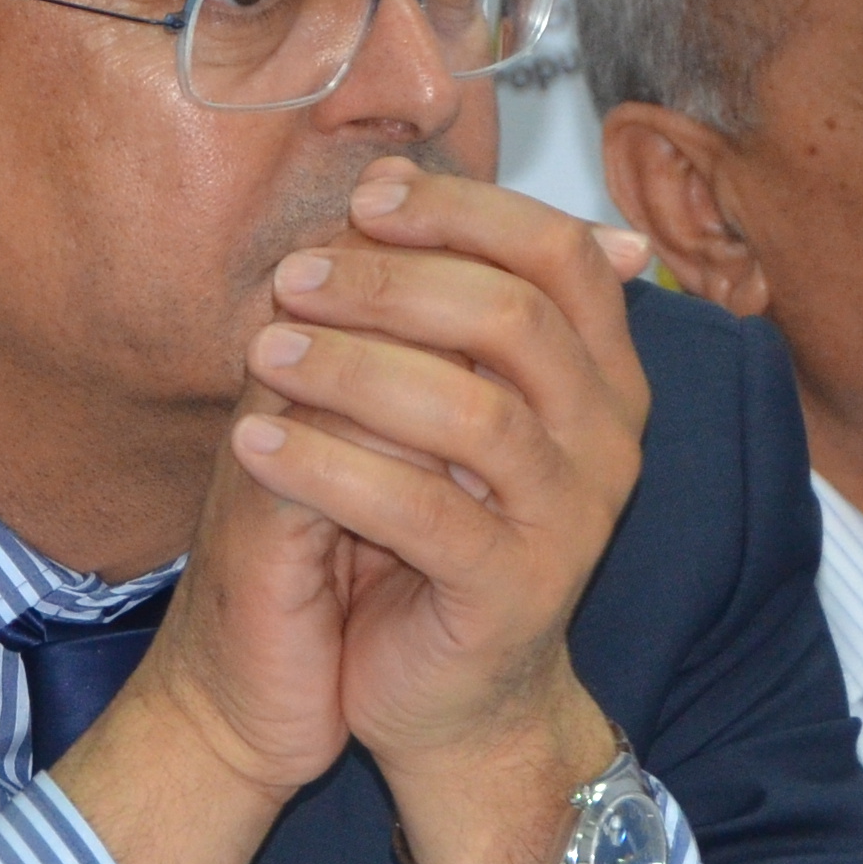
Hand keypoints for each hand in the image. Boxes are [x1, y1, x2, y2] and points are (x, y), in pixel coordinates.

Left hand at [221, 160, 650, 863]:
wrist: (439, 691)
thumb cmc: (423, 527)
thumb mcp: (428, 398)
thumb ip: (427, 301)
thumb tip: (388, 172)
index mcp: (599, 375)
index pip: (555, 253)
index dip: (459, 214)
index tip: (361, 201)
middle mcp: (608, 440)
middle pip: (515, 318)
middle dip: (392, 284)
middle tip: (289, 279)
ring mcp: (571, 519)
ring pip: (472, 412)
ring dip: (352, 370)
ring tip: (260, 354)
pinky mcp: (516, 591)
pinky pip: (424, 513)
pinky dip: (329, 468)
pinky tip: (253, 445)